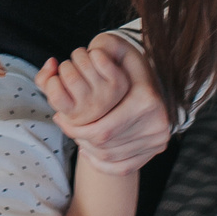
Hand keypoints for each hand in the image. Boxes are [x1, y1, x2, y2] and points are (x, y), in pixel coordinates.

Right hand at [38, 43, 130, 128]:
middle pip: (68, 74)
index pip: (55, 94)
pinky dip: (94, 52)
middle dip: (65, 65)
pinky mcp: (118, 82)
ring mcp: (106, 95)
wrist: (116, 97)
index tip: (57, 80)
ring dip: (79, 55)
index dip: (52, 81)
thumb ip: (44, 79)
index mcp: (73, 115)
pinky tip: (96, 60)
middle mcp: (91, 109)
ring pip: (82, 62)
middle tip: (71, 69)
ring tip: (82, 63)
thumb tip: (52, 62)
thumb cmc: (79, 91)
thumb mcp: (57, 92)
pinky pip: (98, 56)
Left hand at [50, 32, 168, 173]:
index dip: (75, 129)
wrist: (158, 80)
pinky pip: (124, 167)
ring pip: (112, 156)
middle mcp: (156, 123)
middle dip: (79, 138)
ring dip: (88, 149)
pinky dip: (103, 164)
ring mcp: (158, 139)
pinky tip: (89, 150)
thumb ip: (101, 49)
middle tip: (64, 126)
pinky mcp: (156, 149)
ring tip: (76, 135)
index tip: (58, 117)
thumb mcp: (117, 49)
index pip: (102, 129)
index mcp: (146, 100)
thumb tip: (92, 55)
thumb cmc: (129, 64)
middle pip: (105, 145)